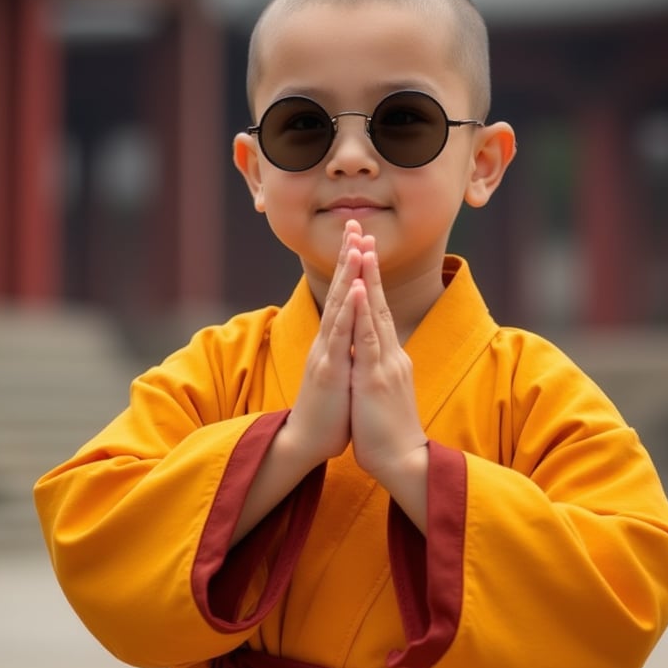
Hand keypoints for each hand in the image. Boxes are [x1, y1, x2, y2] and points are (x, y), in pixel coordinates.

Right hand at [284, 221, 363, 467]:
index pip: (346, 296)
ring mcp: (326, 353)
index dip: (352, 267)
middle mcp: (327, 341)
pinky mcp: (328, 370)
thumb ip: (345, 353)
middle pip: (341, 291)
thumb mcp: (340, 375)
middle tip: (355, 223)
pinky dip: (351, 310)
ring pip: (341, 306)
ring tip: (357, 243)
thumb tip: (355, 338)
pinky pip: (341, 335)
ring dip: (350, 273)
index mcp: (333, 342)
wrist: (307, 443)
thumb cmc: (327, 413)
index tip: (361, 237)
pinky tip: (358, 288)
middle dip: (349, 257)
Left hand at [348, 243, 428, 527]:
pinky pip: (368, 338)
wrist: (404, 462)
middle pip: (377, 301)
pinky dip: (362, 311)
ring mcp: (385, 363)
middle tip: (362, 231)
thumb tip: (367, 363)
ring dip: (365, 277)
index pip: (376, 311)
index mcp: (389, 358)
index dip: (368, 280)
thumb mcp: (380, 396)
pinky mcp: (377, 377)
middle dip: (367, 265)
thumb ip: (375, 374)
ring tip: (361, 246)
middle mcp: (391, 353)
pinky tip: (357, 288)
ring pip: (373, 312)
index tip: (361, 251)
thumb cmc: (389, 435)